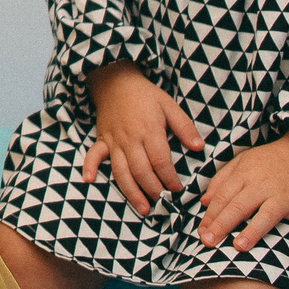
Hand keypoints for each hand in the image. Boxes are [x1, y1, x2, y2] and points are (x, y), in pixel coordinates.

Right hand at [81, 61, 205, 215]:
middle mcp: (130, 139)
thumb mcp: (169, 105)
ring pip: (121, 171)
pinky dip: (89, 167)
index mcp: (149, 131)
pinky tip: (89, 180)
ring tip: (143, 209)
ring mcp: (114, 141)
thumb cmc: (145, 94)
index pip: (161, 162)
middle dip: (155, 191)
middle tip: (164, 202)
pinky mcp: (102, 139)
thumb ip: (184, 127)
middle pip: (142, 172)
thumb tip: (200, 148)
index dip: (170, 179)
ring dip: (131, 192)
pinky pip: (94, 155)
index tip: (178, 189)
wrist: (115, 79)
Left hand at [198, 133, 288, 265]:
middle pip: (239, 206)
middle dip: (222, 224)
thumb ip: (221, 180)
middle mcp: (263, 186)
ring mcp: (286, 197)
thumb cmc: (269, 161)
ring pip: (268, 214)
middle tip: (207, 242)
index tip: (200, 233)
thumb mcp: (242, 161)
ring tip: (239, 247)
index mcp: (245, 175)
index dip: (210, 216)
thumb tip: (204, 202)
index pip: (223, 197)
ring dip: (254, 231)